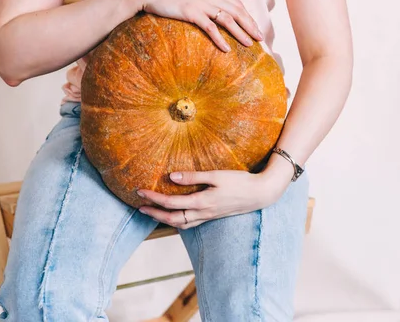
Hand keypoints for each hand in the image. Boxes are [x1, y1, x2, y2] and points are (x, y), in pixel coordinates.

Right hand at [132, 0, 262, 51]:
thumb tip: (212, 9)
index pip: (236, 3)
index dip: (248, 16)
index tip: (256, 27)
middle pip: (237, 11)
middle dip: (251, 25)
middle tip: (261, 38)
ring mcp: (202, 4)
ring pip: (228, 19)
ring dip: (241, 32)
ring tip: (250, 44)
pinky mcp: (191, 13)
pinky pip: (210, 28)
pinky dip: (220, 38)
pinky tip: (226, 49)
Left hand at [137, 164, 292, 228]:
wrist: (260, 194)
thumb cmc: (239, 181)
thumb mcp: (216, 175)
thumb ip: (193, 176)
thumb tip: (171, 177)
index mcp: (202, 202)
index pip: (170, 204)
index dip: (153, 198)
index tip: (139, 191)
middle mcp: (202, 213)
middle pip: (171, 219)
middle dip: (154, 214)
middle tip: (139, 207)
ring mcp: (208, 217)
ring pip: (180, 224)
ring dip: (163, 219)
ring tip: (151, 212)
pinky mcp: (212, 216)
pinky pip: (190, 223)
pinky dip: (177, 221)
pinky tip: (173, 215)